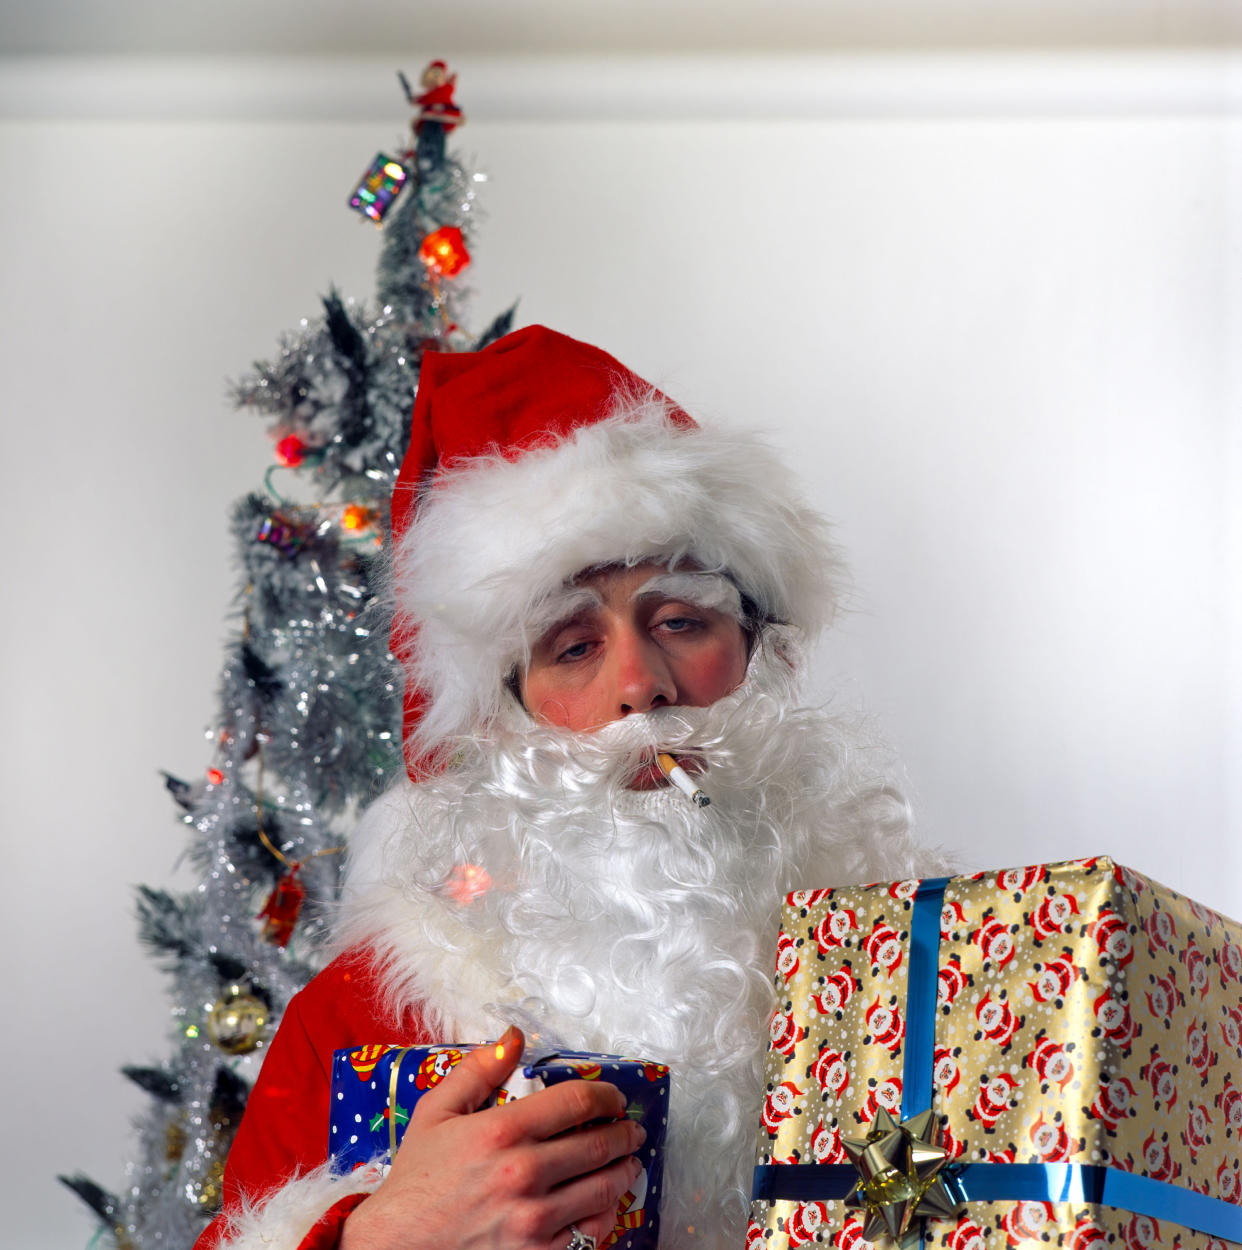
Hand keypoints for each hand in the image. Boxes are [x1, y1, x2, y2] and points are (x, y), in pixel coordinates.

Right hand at [340, 1027, 644, 1249]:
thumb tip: (514, 1036)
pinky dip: (607, 1215)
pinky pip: (590, 1233)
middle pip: (598, 1145)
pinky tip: (608, 1203)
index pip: (576, 1102)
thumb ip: (478, 1070)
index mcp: (501, 1131)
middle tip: (632, 1130)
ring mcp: (532, 1219)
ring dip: (624, 1172)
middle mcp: (523, 1173)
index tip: (614, 1098)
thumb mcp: (436, 1112)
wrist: (395, 1246)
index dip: (606, 1096)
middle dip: (623, 1133)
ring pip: (602, 1189)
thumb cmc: (416, 1179)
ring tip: (629, 1163)